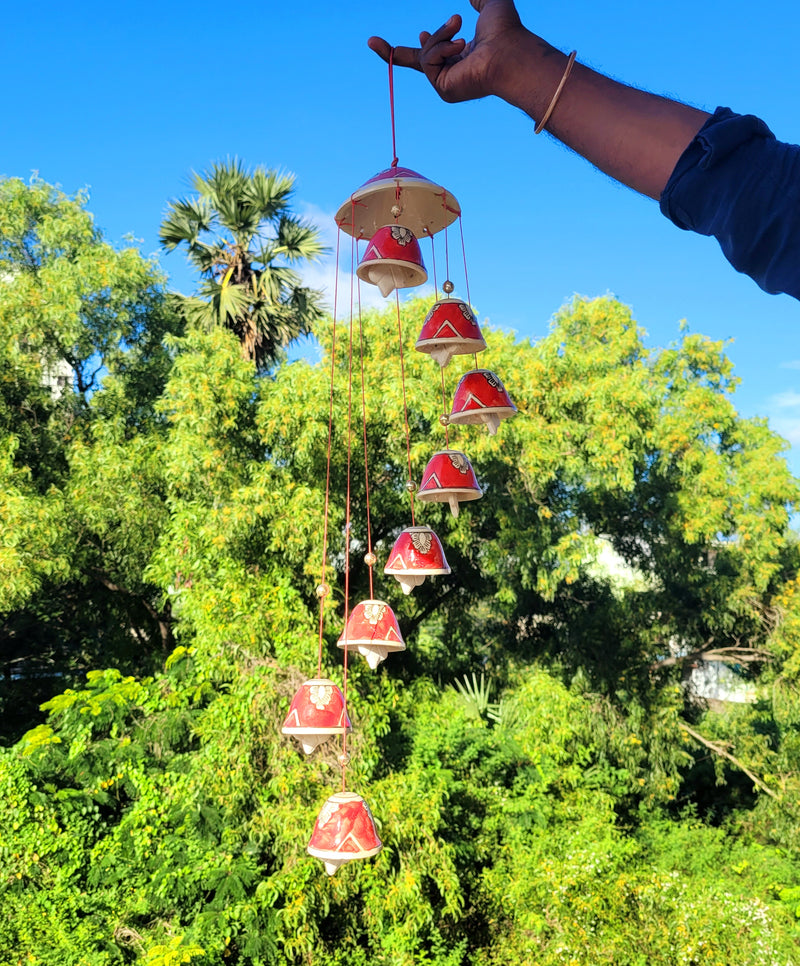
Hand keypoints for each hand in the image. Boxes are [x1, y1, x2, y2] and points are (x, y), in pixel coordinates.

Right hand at [368, 0, 525, 103]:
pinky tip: (461, 45)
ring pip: (425, 53)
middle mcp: (453, 74)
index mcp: (462, 57)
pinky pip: (429, 62)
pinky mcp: (443, 89)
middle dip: (392, 54)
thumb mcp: (491, 4)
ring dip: (440, 35)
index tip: (409, 36)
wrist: (510, 51)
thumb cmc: (506, 31)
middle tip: (371, 41)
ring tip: (459, 25)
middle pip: (416, 61)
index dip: (420, 44)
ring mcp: (447, 84)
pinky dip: (443, 48)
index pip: (433, 53)